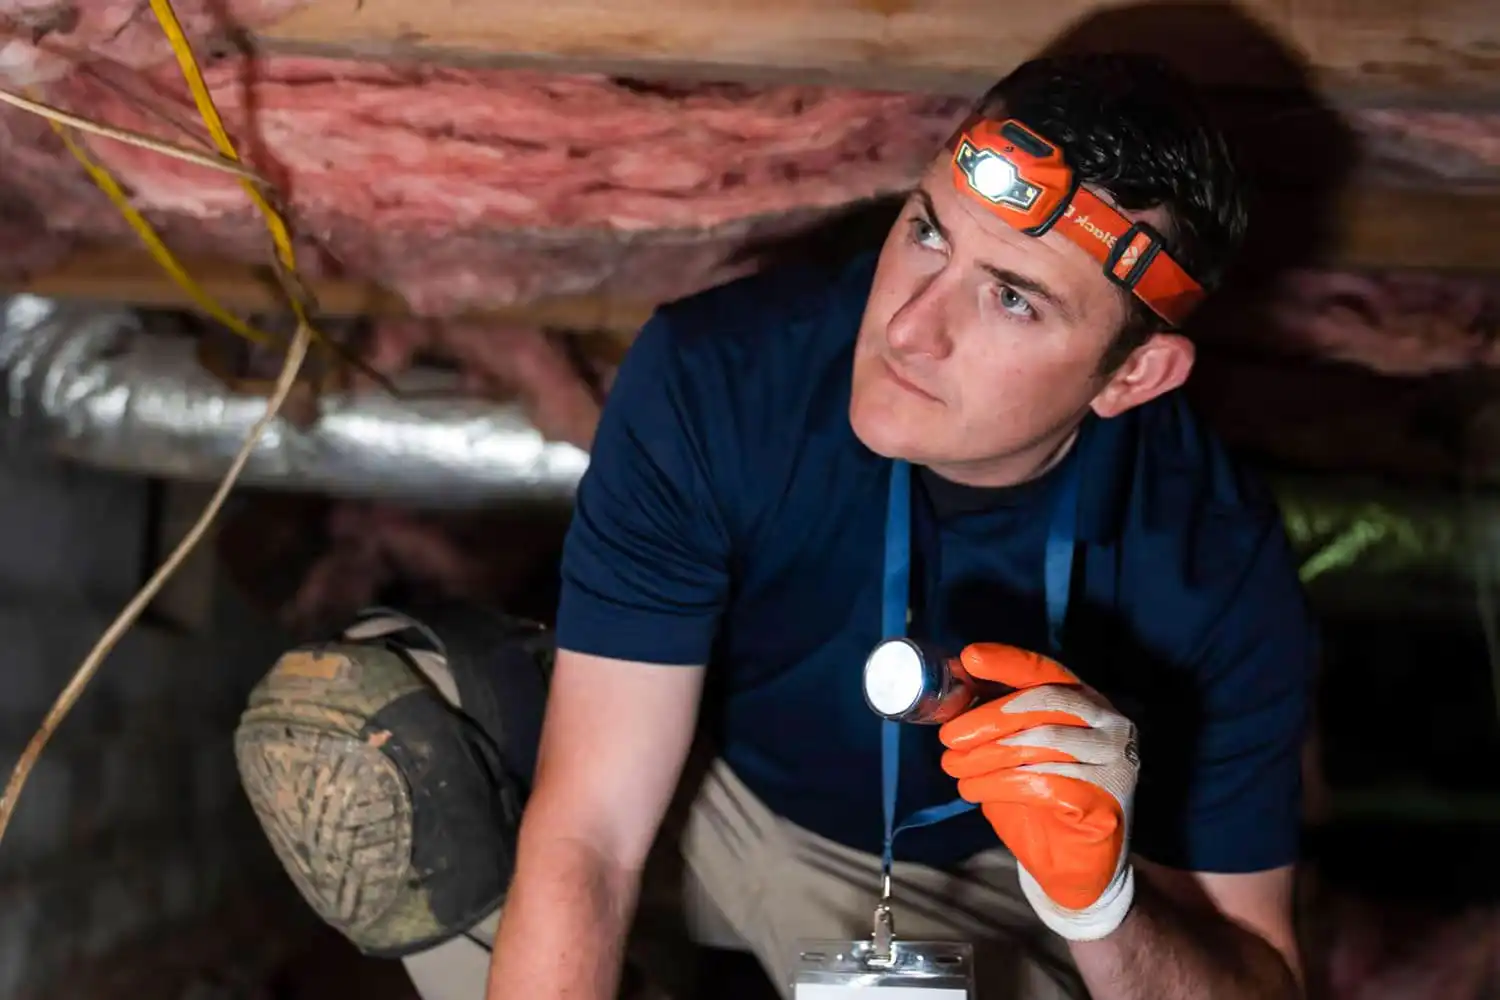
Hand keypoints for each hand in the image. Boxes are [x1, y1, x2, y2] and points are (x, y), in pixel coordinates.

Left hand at [938, 643, 1138, 940]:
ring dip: (986, 756)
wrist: (1073, 865)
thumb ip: (999, 720)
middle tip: (949, 738)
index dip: (1008, 662)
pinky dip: (1001, 783)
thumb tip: (955, 685)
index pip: (1047, 672)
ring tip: (954, 768)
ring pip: (1041, 742)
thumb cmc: (1040, 800)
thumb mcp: (1016, 751)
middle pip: (1042, 704)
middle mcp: (1110, 723)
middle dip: (987, 719)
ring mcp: (1115, 759)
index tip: (969, 657)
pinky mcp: (1107, 798)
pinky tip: (975, 789)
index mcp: (1087, 702)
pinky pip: (1045, 781)